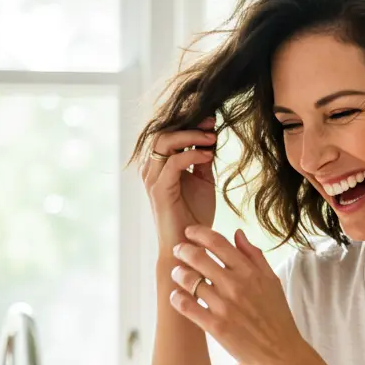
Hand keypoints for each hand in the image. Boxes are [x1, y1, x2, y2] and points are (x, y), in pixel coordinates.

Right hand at [140, 117, 219, 254]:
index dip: (189, 123)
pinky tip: (209, 155)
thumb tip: (210, 138)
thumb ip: (202, 160)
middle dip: (189, 124)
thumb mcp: (203, 182)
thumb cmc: (195, 216)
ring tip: (212, 137)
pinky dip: (192, 154)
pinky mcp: (160, 189)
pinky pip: (173, 163)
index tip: (212, 119)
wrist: (189, 245)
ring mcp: (153, 178)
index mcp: (159, 165)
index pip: (168, 133)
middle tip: (212, 121)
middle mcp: (151, 169)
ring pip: (164, 143)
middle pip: (163, 132)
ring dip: (190, 136)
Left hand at [169, 225, 307, 364]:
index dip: (199, 233)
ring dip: (178, 273)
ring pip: (189, 280)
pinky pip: (187, 306)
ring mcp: (225, 306)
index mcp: (250, 272)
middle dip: (183, 250)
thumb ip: (255, 256)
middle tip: (179, 251)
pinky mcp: (216, 327)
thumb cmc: (278, 316)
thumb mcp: (272, 281)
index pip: (218, 243)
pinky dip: (177, 298)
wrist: (282, 352)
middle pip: (198, 257)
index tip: (190, 232)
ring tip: (177, 273)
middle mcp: (236, 286)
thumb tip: (237, 233)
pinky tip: (176, 296)